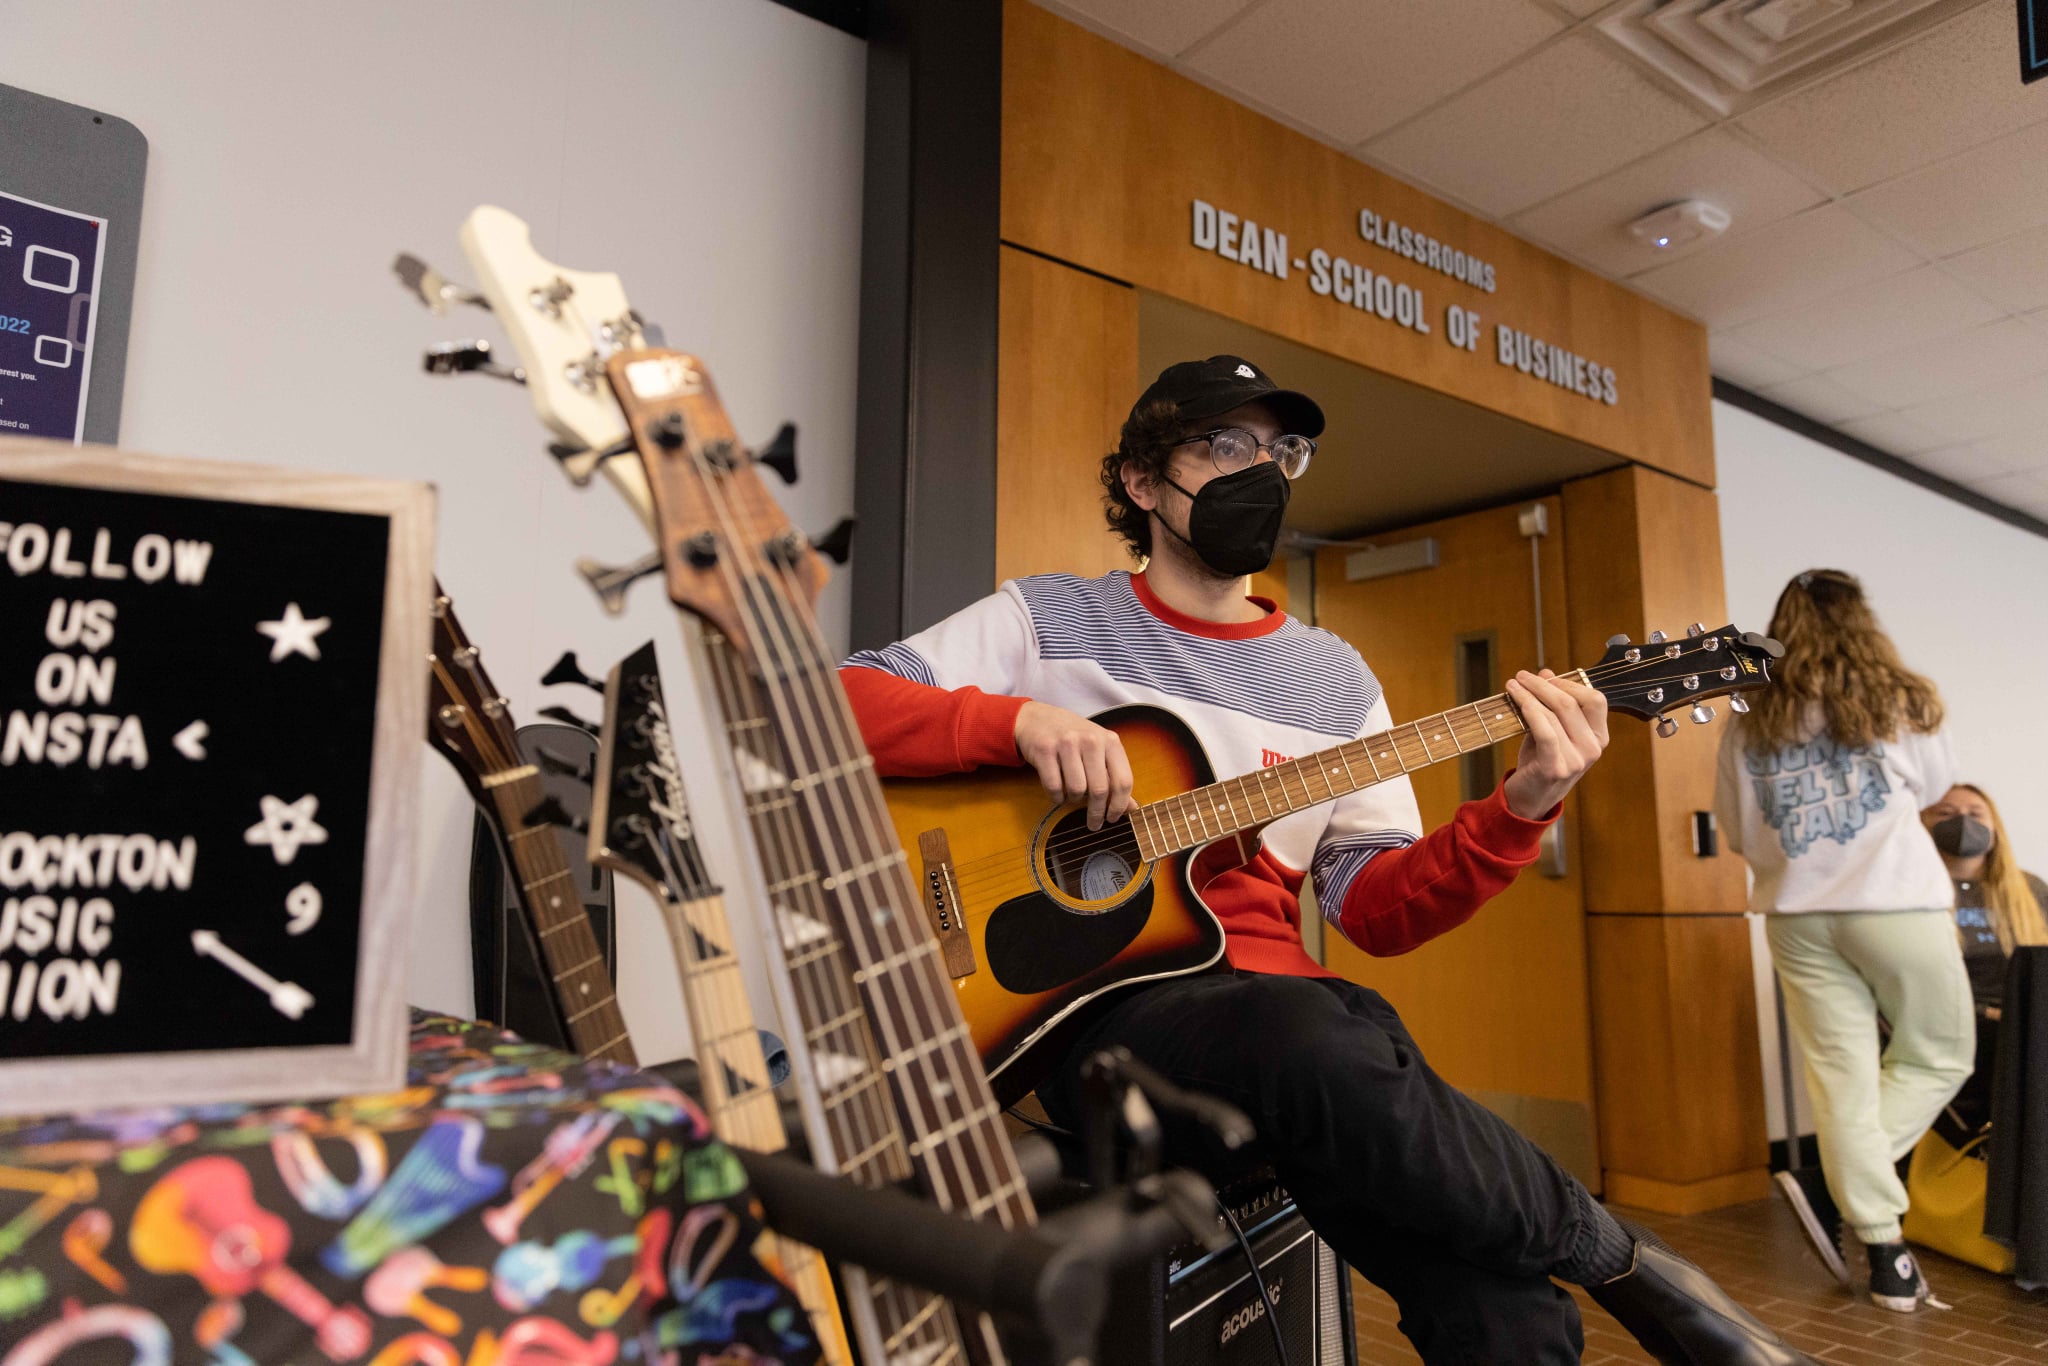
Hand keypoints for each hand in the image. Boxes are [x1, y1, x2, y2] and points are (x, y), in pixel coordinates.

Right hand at [1014, 700, 1133, 829]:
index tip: (1113, 818)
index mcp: (1110, 740)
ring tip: (1072, 796)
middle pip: (1100, 789)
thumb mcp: (1099, 750)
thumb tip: (1132, 808)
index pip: (1123, 780)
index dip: (1119, 805)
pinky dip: (1057, 798)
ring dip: (1074, 800)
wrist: (1038, 719)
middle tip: (1094, 824)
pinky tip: (1058, 794)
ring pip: (1076, 789)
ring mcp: (1067, 743)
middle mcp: (1091, 740)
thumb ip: (1115, 776)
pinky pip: (1054, 787)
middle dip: (1097, 812)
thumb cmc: (1073, 738)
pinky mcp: (1045, 750)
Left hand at [1502, 669, 1608, 820]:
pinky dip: (1530, 711)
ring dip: (1530, 694)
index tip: (1545, 677)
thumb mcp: (1551, 729)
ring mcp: (1577, 760)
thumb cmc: (1541, 760)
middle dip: (1543, 685)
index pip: (1595, 699)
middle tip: (1522, 676)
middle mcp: (1593, 748)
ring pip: (1554, 714)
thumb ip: (1552, 703)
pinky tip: (1517, 700)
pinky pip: (1544, 731)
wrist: (1530, 798)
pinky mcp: (1556, 768)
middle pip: (1571, 703)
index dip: (1569, 683)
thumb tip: (1546, 672)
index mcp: (1599, 737)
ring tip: (1513, 685)